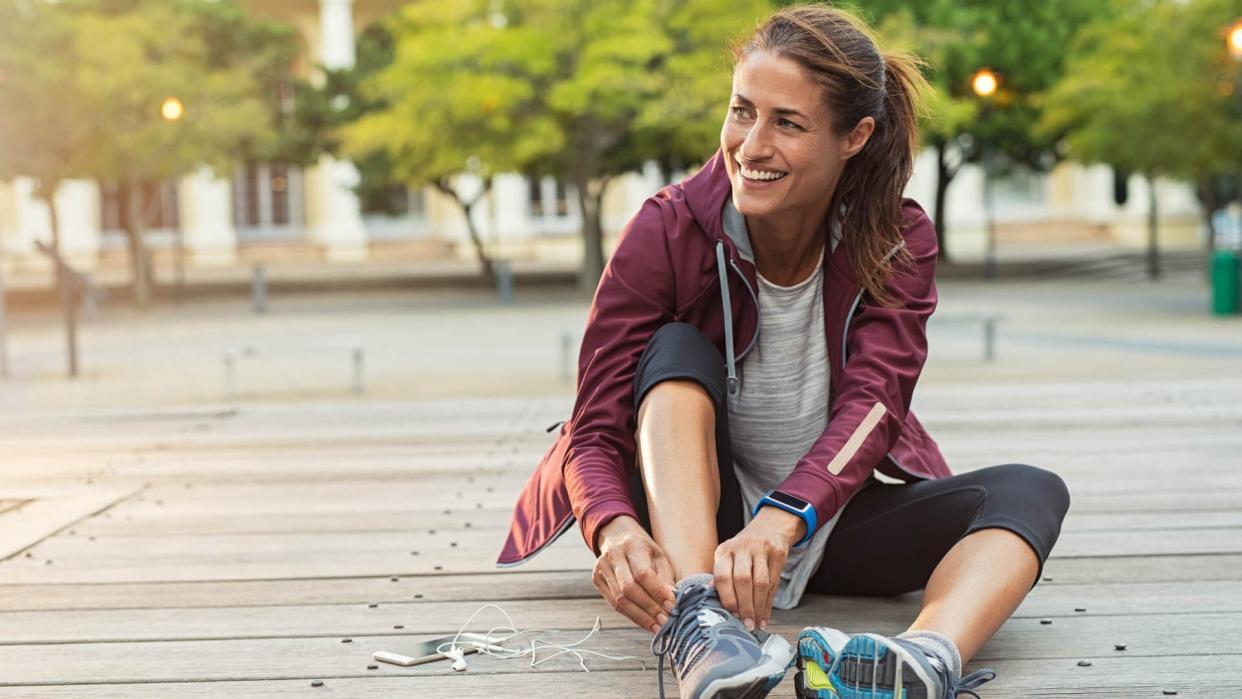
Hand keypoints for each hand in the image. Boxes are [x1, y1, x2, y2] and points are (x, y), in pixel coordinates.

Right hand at [592, 516, 676, 633]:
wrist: (616, 535)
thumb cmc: (643, 547)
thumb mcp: (658, 555)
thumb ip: (665, 577)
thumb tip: (673, 601)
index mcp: (632, 545)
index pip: (643, 573)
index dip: (657, 592)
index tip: (672, 606)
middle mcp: (613, 556)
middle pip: (629, 588)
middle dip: (649, 608)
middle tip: (666, 622)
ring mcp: (602, 568)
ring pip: (619, 599)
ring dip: (640, 617)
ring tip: (657, 627)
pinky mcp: (597, 580)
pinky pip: (614, 604)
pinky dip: (631, 616)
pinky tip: (645, 623)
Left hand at [713, 507, 802, 630]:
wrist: (769, 529)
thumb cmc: (743, 551)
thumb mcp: (728, 558)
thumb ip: (721, 577)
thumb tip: (712, 601)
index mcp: (724, 550)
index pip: (722, 576)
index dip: (727, 599)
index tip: (731, 616)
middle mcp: (741, 547)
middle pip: (743, 580)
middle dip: (744, 606)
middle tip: (745, 625)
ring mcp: (761, 549)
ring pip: (760, 583)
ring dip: (758, 608)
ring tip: (755, 624)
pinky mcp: (778, 553)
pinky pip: (774, 583)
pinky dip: (768, 604)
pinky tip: (764, 617)